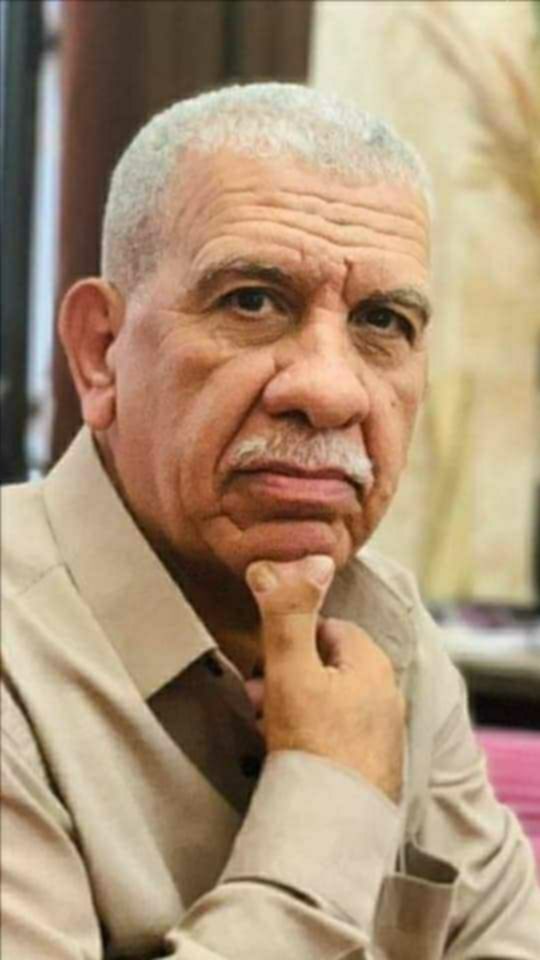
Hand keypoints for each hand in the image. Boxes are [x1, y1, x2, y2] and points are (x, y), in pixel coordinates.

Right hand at [245, 555, 404, 802]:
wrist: (333, 827)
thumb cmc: (314, 743)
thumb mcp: (291, 671)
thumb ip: (291, 613)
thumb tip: (306, 556)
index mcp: (373, 664)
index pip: (327, 629)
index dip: (290, 643)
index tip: (264, 667)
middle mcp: (387, 694)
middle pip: (326, 667)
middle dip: (287, 678)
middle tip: (258, 701)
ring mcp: (384, 734)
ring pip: (330, 702)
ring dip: (295, 707)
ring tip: (268, 732)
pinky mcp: (376, 767)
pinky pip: (339, 736)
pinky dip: (313, 738)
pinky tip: (291, 755)